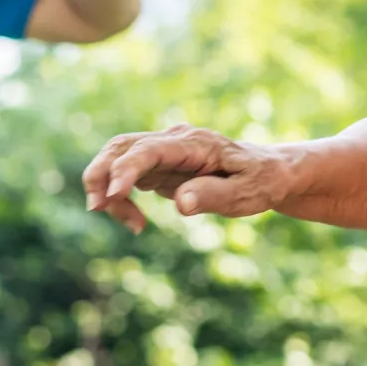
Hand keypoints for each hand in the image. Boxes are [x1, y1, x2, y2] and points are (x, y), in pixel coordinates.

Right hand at [82, 125, 293, 231]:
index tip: (112, 196)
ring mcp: (162, 152)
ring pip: (117, 161)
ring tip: (133, 224)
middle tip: (98, 208)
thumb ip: (214, 196)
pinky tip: (136, 223)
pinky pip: (126, 178)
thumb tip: (180, 203)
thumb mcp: (247, 193)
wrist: (268, 172)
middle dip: (99, 174)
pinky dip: (120, 199)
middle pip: (120, 147)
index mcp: (194, 143)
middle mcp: (173, 141)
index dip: (126, 170)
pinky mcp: (158, 166)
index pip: (149, 150)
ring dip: (107, 189)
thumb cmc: (261, 182)